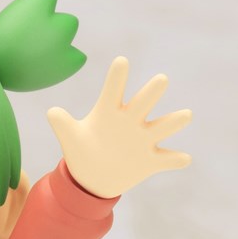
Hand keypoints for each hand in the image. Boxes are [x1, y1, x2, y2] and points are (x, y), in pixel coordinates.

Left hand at [46, 57, 190, 198]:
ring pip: (162, 127)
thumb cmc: (82, 151)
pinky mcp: (150, 161)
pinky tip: (184, 159)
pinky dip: (175, 159)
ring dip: (174, 121)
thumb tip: (51, 112)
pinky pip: (166, 159)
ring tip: (185, 115)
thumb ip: (63, 125)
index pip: (113, 90)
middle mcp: (130, 120)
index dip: (117, 77)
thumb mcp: (71, 139)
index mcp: (110, 111)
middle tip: (161, 79)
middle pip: (143, 102)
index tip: (121, 61)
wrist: (93, 177)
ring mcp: (143, 140)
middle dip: (151, 92)